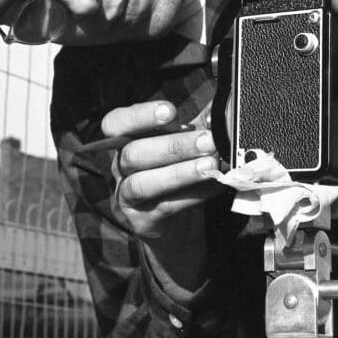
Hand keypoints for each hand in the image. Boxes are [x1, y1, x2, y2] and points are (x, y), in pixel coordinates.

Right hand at [101, 100, 222, 291]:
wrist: (177, 229)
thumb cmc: (177, 179)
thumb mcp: (184, 148)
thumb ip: (198, 127)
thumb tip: (222, 108)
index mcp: (125, 142)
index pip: (115, 123)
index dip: (139, 115)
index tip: (171, 111)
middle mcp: (119, 168)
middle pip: (133, 153)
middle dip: (173, 146)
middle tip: (208, 141)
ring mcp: (126, 197)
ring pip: (143, 183)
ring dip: (181, 172)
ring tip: (211, 165)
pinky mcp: (141, 222)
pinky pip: (165, 207)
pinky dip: (193, 195)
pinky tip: (214, 185)